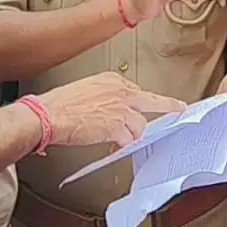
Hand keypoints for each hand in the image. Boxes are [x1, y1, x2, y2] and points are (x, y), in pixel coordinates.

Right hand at [35, 72, 184, 148]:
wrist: (47, 114)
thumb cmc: (57, 105)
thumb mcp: (84, 90)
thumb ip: (102, 98)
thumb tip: (107, 110)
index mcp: (111, 80)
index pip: (134, 91)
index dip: (137, 104)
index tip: (145, 104)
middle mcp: (120, 92)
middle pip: (151, 100)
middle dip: (167, 106)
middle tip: (178, 108)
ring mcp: (121, 109)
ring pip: (140, 125)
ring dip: (131, 135)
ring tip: (119, 139)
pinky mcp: (117, 126)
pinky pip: (128, 140)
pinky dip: (122, 145)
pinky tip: (116, 146)